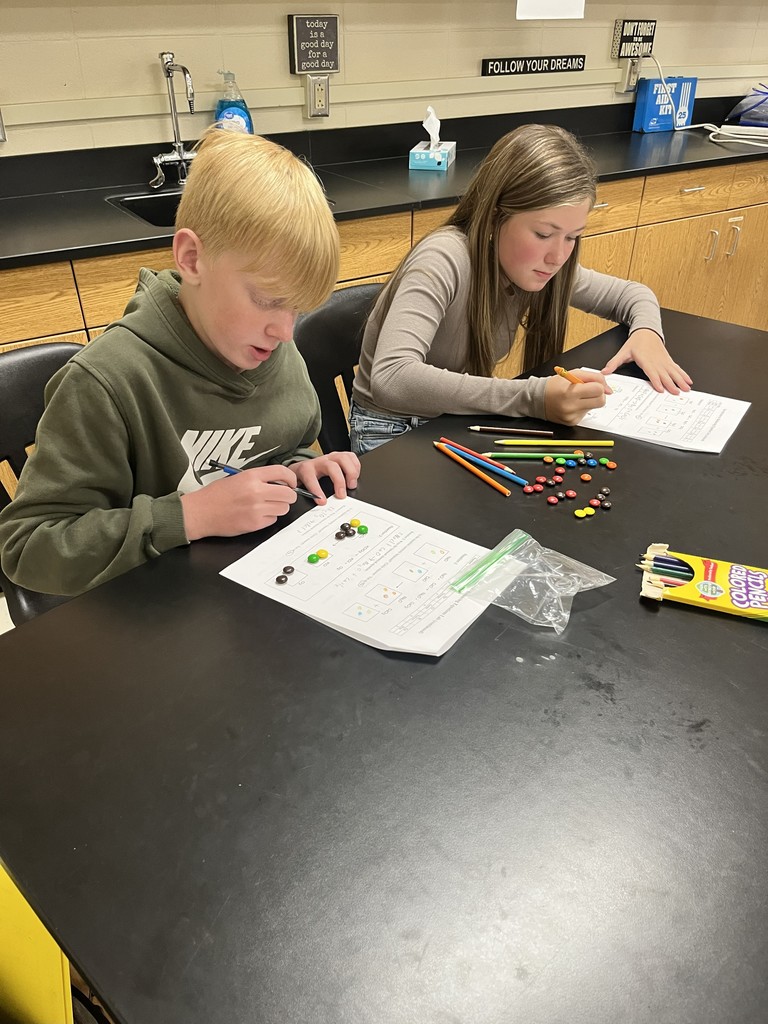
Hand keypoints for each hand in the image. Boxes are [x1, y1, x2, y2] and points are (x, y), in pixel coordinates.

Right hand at [181, 464, 297, 540]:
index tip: (291, 483)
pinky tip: (256, 515)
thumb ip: (258, 479)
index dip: (291, 478)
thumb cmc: (215, 495)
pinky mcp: (254, 524)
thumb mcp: (236, 478)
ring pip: (283, 508)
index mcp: (251, 476)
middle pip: (288, 494)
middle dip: (288, 496)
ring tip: (265, 506)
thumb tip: (278, 483)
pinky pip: (273, 520)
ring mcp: (256, 509)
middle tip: (281, 497)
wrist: (200, 512)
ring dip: (278, 508)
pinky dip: (268, 518)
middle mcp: (256, 491)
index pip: (282, 472)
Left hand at [290, 452, 360, 503]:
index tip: (323, 502)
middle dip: (339, 481)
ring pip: (343, 458)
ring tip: (351, 485)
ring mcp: (331, 457)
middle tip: (342, 495)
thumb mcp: (301, 486)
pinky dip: (356, 466)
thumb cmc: (305, 478)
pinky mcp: (339, 456)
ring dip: (351, 472)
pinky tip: (354, 476)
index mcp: (306, 470)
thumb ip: (306, 494)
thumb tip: (317, 504)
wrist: (304, 467)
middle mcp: (320, 462)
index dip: (317, 490)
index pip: (311, 478)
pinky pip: (350, 456)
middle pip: (331, 466)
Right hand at [544, 370, 610, 424]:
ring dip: (590, 401)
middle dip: (599, 395)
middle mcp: (571, 406)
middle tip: (589, 391)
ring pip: (594, 408)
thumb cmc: (555, 385)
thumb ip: (594, 377)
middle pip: (601, 401)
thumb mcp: (573, 373)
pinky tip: (573, 404)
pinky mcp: (572, 422)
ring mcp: (572, 416)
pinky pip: (586, 414)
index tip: (593, 384)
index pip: (598, 390)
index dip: (599, 385)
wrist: (538, 398)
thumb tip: (609, 389)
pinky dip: (583, 408)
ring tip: (577, 397)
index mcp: (571, 392)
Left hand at [601, 329, 692, 394]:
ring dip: (680, 380)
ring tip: (686, 388)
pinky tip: (688, 380)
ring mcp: (664, 360)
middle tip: (676, 393)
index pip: (651, 372)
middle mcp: (656, 360)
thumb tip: (604, 371)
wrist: (646, 330)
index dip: (656, 380)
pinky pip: (677, 368)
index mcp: (646, 359)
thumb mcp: (623, 352)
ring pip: (673, 372)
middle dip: (671, 384)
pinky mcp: (668, 360)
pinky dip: (683, 374)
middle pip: (665, 374)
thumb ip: (614, 363)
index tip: (661, 389)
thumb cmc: (635, 342)